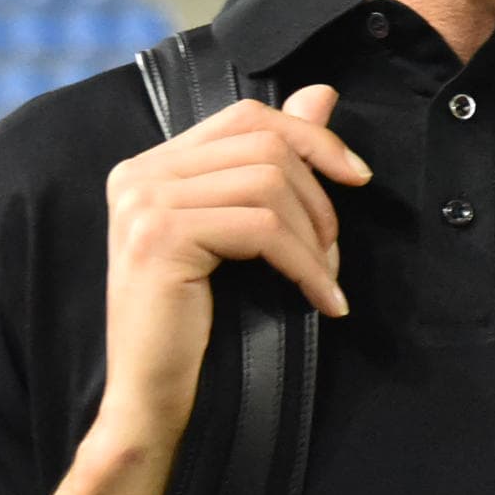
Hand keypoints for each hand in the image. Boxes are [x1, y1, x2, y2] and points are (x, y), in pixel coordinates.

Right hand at [94, 86, 368, 459]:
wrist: (150, 401)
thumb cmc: (196, 326)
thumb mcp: (241, 237)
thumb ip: (271, 163)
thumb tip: (323, 93)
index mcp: (151, 166)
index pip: (246, 118)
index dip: (310, 137)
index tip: (356, 176)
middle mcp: (138, 174)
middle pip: (263, 145)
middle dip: (317, 197)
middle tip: (333, 255)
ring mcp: (144, 202)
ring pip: (268, 186)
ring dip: (314, 238)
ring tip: (325, 281)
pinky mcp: (160, 237)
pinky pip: (261, 229)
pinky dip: (305, 265)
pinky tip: (322, 300)